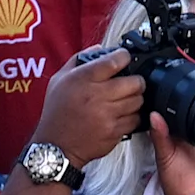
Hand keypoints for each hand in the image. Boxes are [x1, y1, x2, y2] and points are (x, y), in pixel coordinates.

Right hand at [31, 46, 143, 166]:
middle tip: (131, 82)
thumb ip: (78, 61)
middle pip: (134, 82)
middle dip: (136, 80)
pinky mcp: (115, 131)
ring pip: (138, 100)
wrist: (55, 144)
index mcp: (82, 80)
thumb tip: (100, 49)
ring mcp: (107, 115)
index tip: (125, 58)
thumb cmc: (57, 112)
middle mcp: (96, 95)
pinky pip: (136, 119)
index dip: (124, 56)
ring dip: (136, 98)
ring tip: (126, 98)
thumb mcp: (59, 80)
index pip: (113, 61)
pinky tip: (124, 114)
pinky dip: (133, 115)